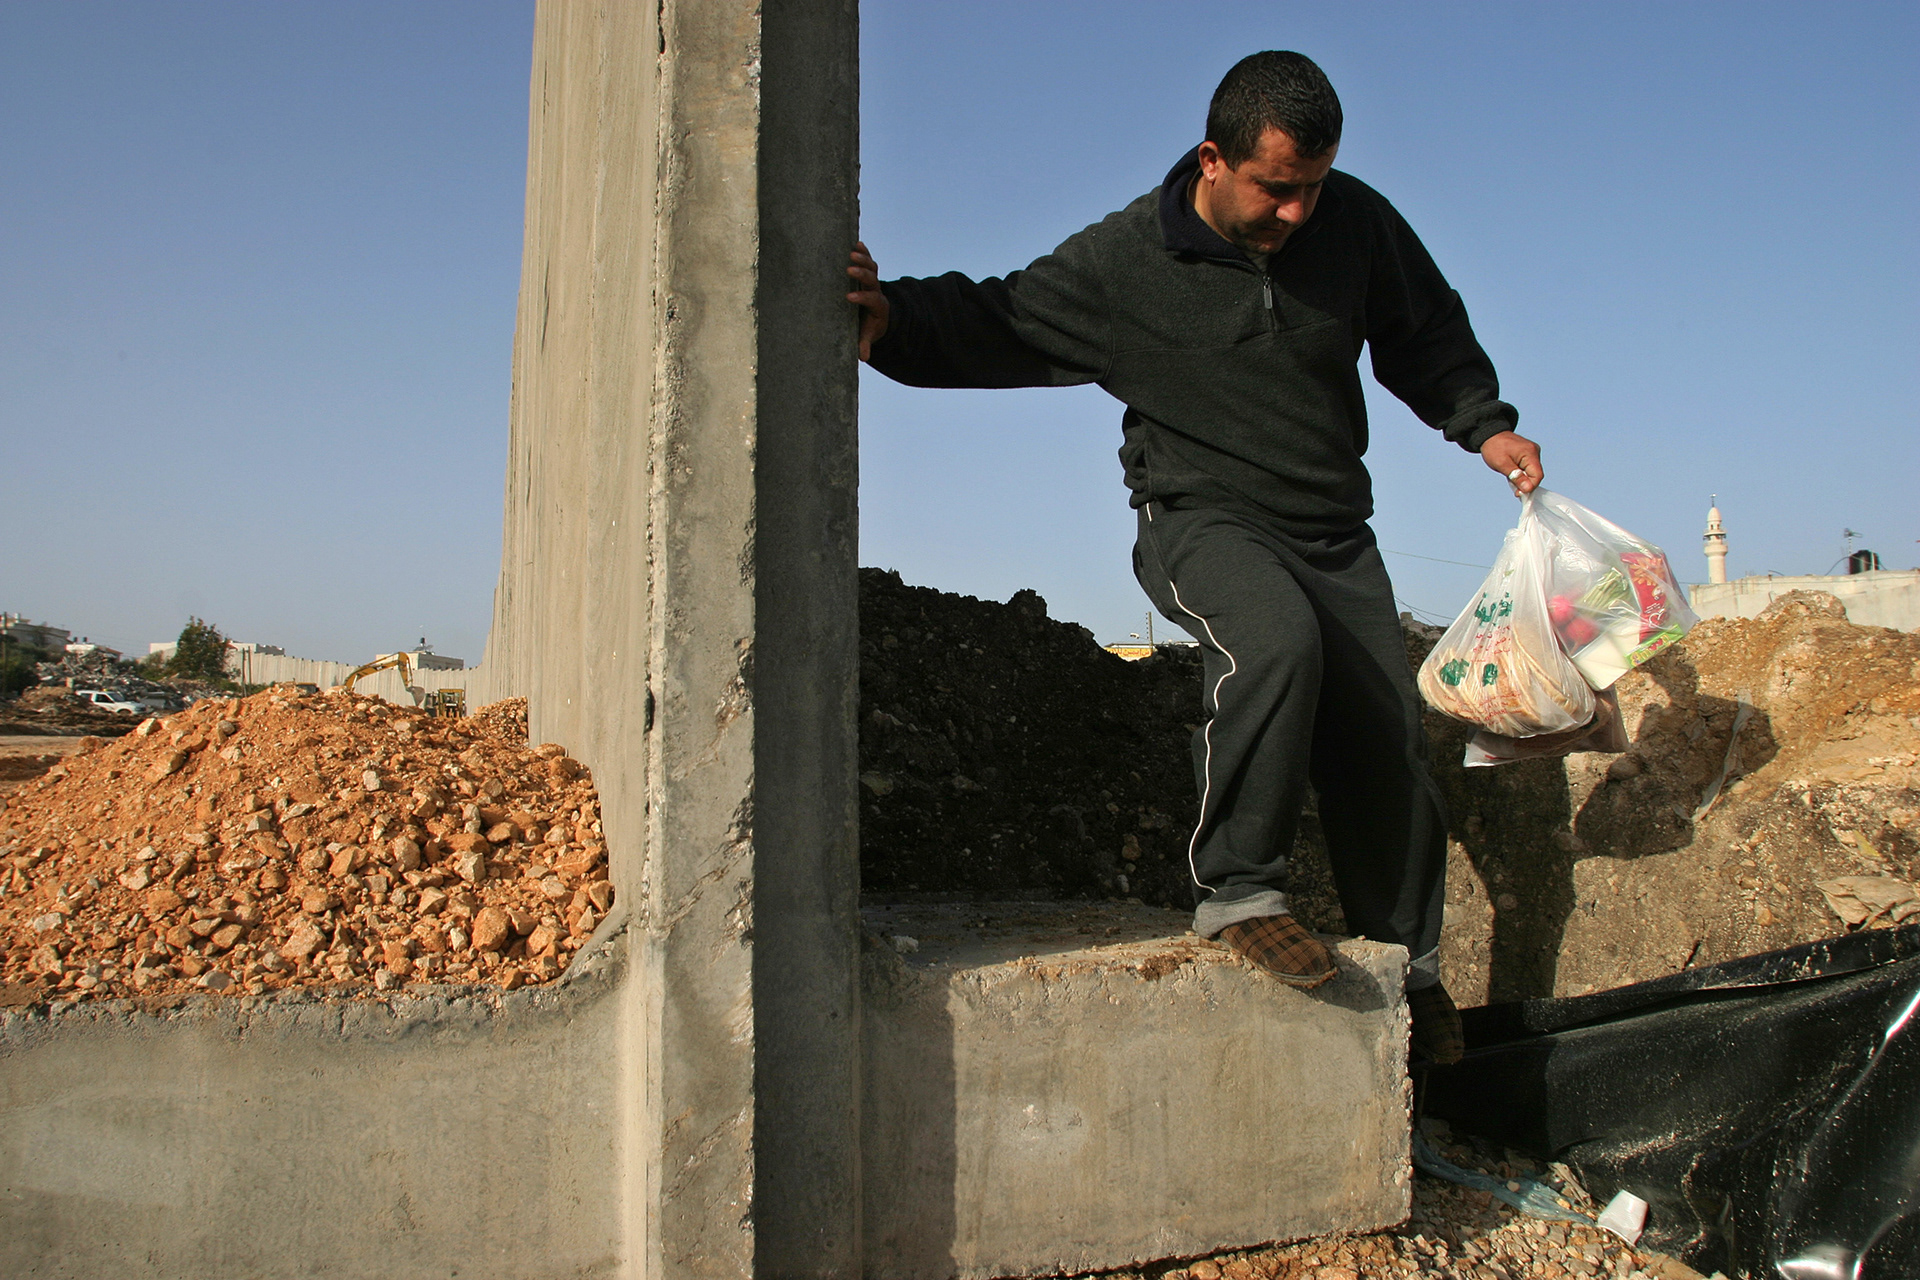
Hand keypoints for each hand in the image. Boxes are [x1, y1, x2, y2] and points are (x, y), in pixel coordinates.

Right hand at [846, 241, 888, 361]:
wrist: (877, 314)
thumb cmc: (869, 326)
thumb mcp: (868, 334)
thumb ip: (865, 343)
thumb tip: (863, 357)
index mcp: (877, 306)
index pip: (872, 299)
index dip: (862, 298)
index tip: (849, 297)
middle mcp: (877, 290)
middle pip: (873, 280)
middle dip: (862, 274)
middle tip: (849, 270)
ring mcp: (874, 280)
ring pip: (872, 267)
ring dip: (863, 259)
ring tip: (852, 252)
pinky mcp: (869, 273)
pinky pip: (868, 260)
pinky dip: (864, 252)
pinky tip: (857, 243)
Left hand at [1481, 430, 1542, 494]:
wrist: (1490, 435)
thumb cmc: (1494, 448)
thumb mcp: (1502, 464)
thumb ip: (1516, 477)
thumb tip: (1528, 489)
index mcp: (1530, 453)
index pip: (1537, 475)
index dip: (1530, 486)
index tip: (1518, 493)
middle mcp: (1534, 452)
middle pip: (1535, 475)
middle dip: (1525, 483)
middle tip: (1512, 487)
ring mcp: (1532, 452)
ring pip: (1532, 472)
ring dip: (1522, 479)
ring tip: (1509, 476)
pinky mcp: (1528, 454)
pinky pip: (1528, 468)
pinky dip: (1521, 473)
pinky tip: (1512, 473)